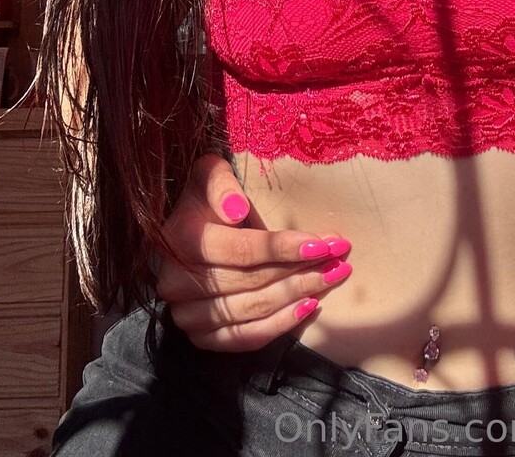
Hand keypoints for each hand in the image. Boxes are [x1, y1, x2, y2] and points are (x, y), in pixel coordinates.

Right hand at [155, 152, 352, 351]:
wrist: (185, 232)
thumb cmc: (206, 199)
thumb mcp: (209, 175)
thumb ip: (220, 184)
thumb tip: (237, 209)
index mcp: (180, 241)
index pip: (241, 250)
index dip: (283, 248)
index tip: (322, 244)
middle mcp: (177, 284)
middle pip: (252, 282)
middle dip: (301, 270)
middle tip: (338, 260)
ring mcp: (187, 316)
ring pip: (254, 311)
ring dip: (298, 295)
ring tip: (331, 277)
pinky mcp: (201, 338)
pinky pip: (246, 338)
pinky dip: (280, 325)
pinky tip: (310, 306)